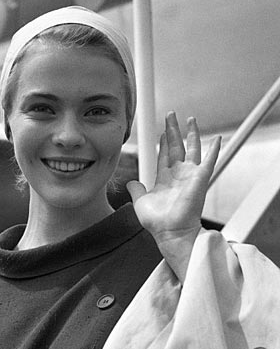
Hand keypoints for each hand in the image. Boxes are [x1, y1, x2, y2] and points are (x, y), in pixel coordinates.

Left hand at [127, 112, 220, 280]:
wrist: (170, 232)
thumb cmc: (157, 222)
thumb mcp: (140, 202)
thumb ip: (136, 190)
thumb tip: (131, 182)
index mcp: (164, 179)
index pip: (164, 155)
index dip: (163, 143)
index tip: (163, 132)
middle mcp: (178, 175)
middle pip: (176, 147)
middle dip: (173, 130)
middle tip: (171, 115)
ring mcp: (190, 176)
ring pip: (192, 149)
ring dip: (191, 134)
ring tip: (190, 119)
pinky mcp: (200, 179)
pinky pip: (210, 161)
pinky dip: (214, 149)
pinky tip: (218, 138)